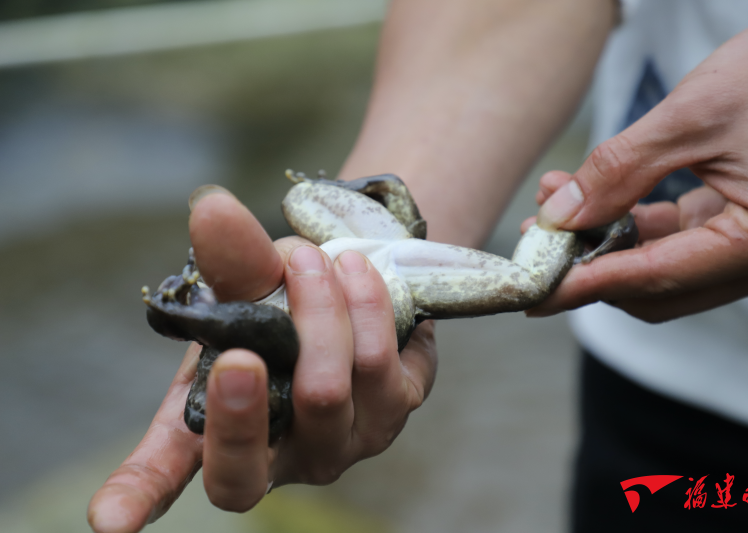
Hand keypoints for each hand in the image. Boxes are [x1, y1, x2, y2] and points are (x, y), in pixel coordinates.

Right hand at [87, 189, 436, 532]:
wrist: (354, 290)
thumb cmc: (280, 307)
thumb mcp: (243, 290)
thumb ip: (228, 260)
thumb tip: (211, 208)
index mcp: (221, 434)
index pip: (168, 479)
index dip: (134, 498)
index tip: (107, 519)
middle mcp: (283, 456)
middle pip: (256, 448)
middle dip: (248, 392)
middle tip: (260, 316)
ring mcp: (343, 442)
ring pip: (328, 391)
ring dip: (319, 308)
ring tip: (313, 259)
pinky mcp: (396, 411)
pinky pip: (381, 364)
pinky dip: (364, 304)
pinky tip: (355, 272)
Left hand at [525, 7, 747, 322]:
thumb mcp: (697, 114)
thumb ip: (623, 169)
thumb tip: (561, 214)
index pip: (654, 278)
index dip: (586, 285)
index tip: (533, 292)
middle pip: (658, 288)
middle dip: (592, 265)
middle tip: (537, 239)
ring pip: (667, 268)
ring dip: (609, 244)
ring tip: (556, 209)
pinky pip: (686, 244)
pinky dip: (638, 228)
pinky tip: (600, 200)